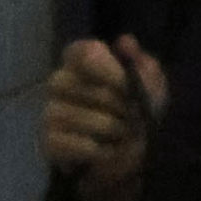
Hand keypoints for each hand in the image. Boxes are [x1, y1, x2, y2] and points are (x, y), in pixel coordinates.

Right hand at [41, 38, 164, 200]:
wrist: (140, 159)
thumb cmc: (144, 113)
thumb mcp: (153, 87)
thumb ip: (141, 64)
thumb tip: (125, 41)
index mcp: (87, 62)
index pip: (81, 51)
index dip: (103, 67)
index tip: (125, 83)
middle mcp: (61, 83)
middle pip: (68, 82)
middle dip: (108, 102)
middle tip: (131, 114)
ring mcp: (50, 113)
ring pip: (66, 113)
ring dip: (105, 127)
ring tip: (123, 134)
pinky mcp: (47, 142)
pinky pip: (61, 141)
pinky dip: (91, 149)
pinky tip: (106, 152)